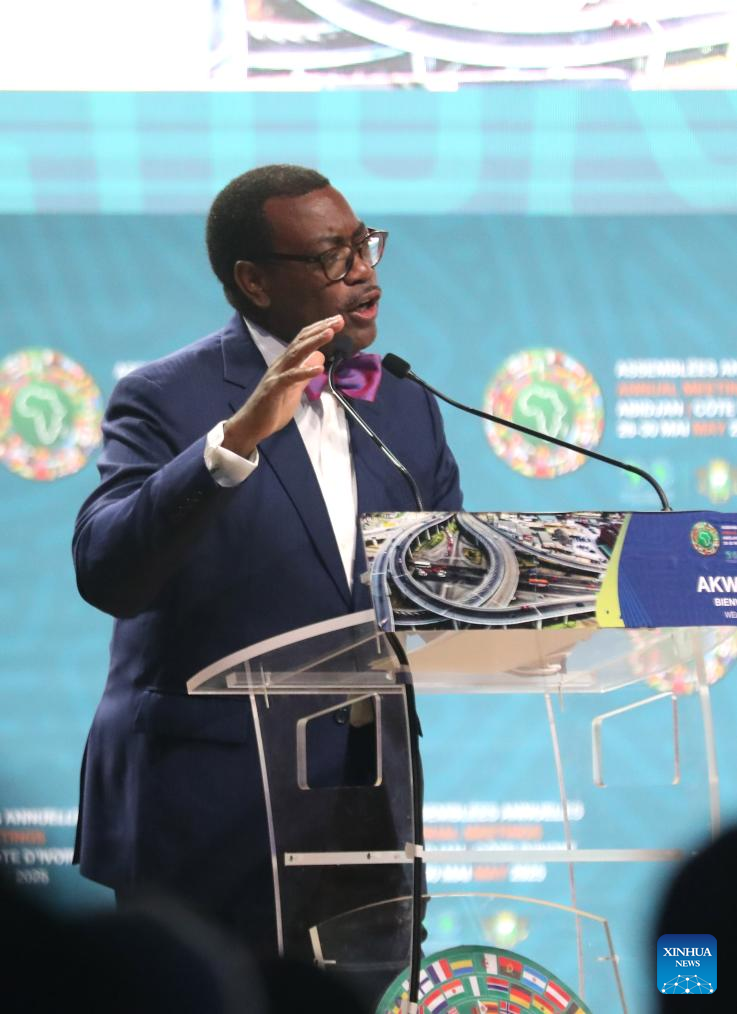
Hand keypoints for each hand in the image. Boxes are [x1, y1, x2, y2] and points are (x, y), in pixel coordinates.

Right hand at [222, 315, 343, 457]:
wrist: (252, 425)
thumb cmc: (272, 408)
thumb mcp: (294, 390)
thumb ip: (305, 375)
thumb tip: (318, 359)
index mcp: (286, 363)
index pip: (303, 340)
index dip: (319, 329)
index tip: (337, 322)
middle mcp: (280, 364)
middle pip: (301, 341)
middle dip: (320, 329)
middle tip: (339, 320)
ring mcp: (276, 375)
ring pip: (295, 354)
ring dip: (313, 342)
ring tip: (330, 333)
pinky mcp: (273, 389)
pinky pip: (290, 378)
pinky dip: (304, 372)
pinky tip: (318, 368)